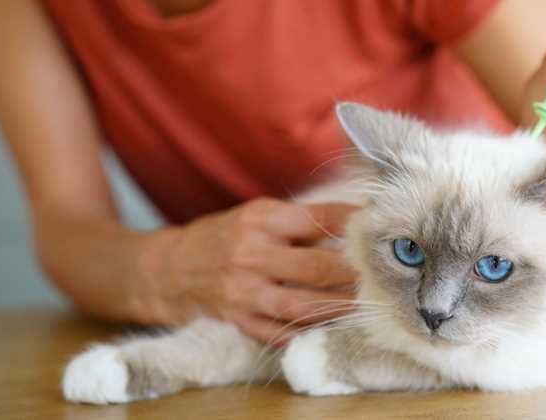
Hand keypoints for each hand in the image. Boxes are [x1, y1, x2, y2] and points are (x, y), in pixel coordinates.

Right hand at [141, 198, 359, 344]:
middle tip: (380, 272)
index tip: (377, 224)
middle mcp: (251, 254)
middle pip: (316, 266)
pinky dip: (305, 330)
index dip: (352, 222)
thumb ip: (298, 222)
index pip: (317, 218)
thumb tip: (351, 222)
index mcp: (260, 220)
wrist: (166, 269)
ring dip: (337, 306)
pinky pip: (278, 330)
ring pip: (301, 304)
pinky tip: (329, 326)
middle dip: (353, 271)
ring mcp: (243, 291)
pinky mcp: (237, 319)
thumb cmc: (222, 237)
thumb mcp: (255, 215)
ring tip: (364, 304)